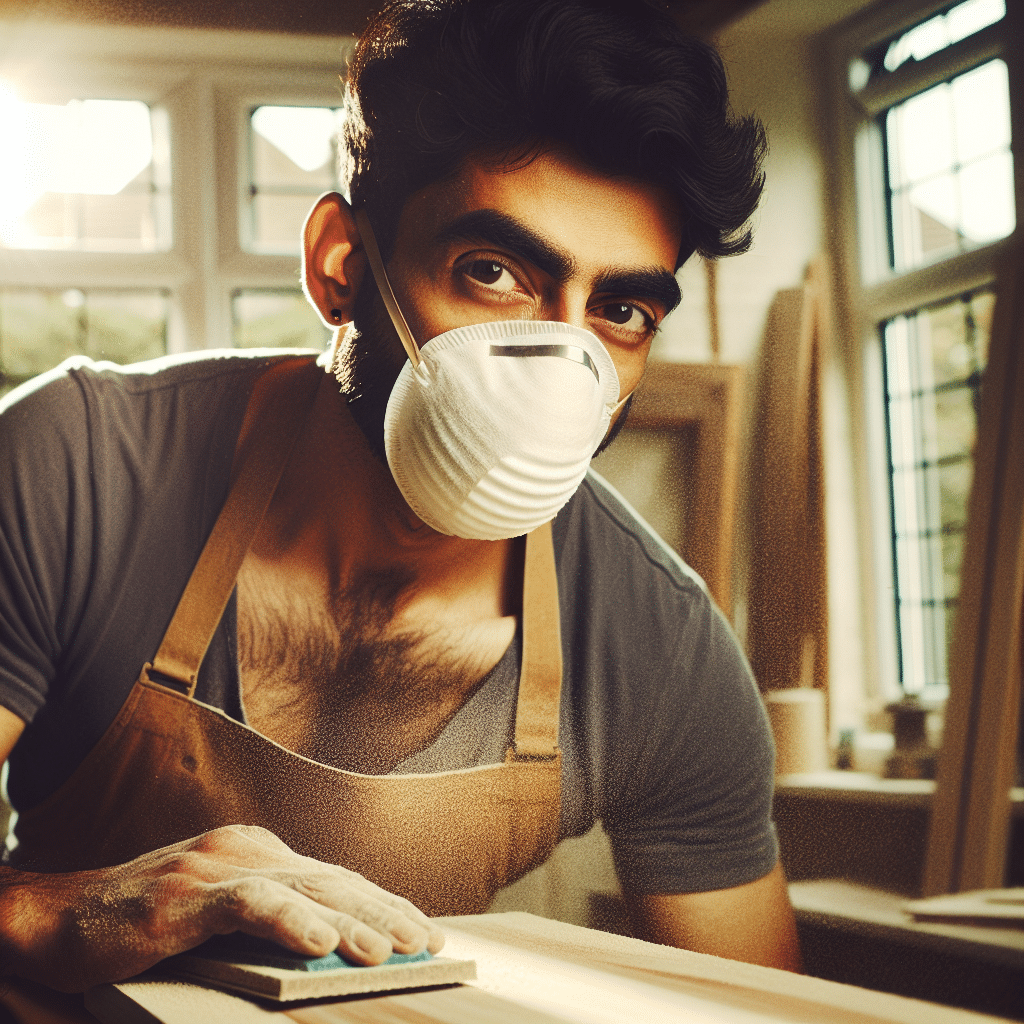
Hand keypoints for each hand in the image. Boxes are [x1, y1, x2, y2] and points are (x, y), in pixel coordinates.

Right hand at [0, 824, 443, 991]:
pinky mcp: (188, 892)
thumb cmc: (144, 923)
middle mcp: (248, 850)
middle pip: (332, 880)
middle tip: (428, 943)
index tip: (422, 930)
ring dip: (352, 921)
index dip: (382, 903)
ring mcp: (219, 866)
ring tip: (392, 951)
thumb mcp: (220, 917)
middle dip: (385, 912)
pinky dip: (289, 920)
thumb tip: (331, 947)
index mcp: (260, 853)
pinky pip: (250, 903)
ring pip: (303, 890)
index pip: (336, 878)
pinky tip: (321, 941)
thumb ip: (270, 919)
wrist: (61, 917)